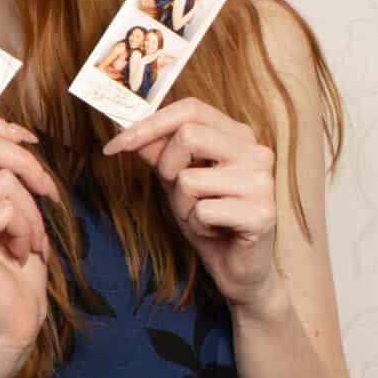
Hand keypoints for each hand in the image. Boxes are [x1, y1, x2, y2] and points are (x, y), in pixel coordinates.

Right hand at [0, 115, 58, 370]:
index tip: (25, 140)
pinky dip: (27, 229)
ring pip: (2, 179)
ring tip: (29, 239)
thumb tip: (14, 134)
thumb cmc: (13, 265)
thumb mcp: (5, 206)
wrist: (8, 320)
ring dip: (32, 210)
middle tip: (48, 191)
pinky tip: (20, 253)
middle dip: (26, 162)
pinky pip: (6, 207)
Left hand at [103, 99, 282, 315]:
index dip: (149, 124)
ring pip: (189, 178)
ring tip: (202, 216)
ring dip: (181, 205)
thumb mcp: (176, 181)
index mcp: (238, 136)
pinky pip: (202, 211)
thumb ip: (157, 152)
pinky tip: (215, 231)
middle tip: (177, 191)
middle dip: (167, 167)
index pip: (190, 109)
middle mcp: (256, 152)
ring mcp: (262, 181)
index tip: (115, 145)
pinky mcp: (261, 213)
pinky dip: (196, 225)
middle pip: (189, 135)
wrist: (239, 268)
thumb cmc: (209, 219)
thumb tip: (124, 124)